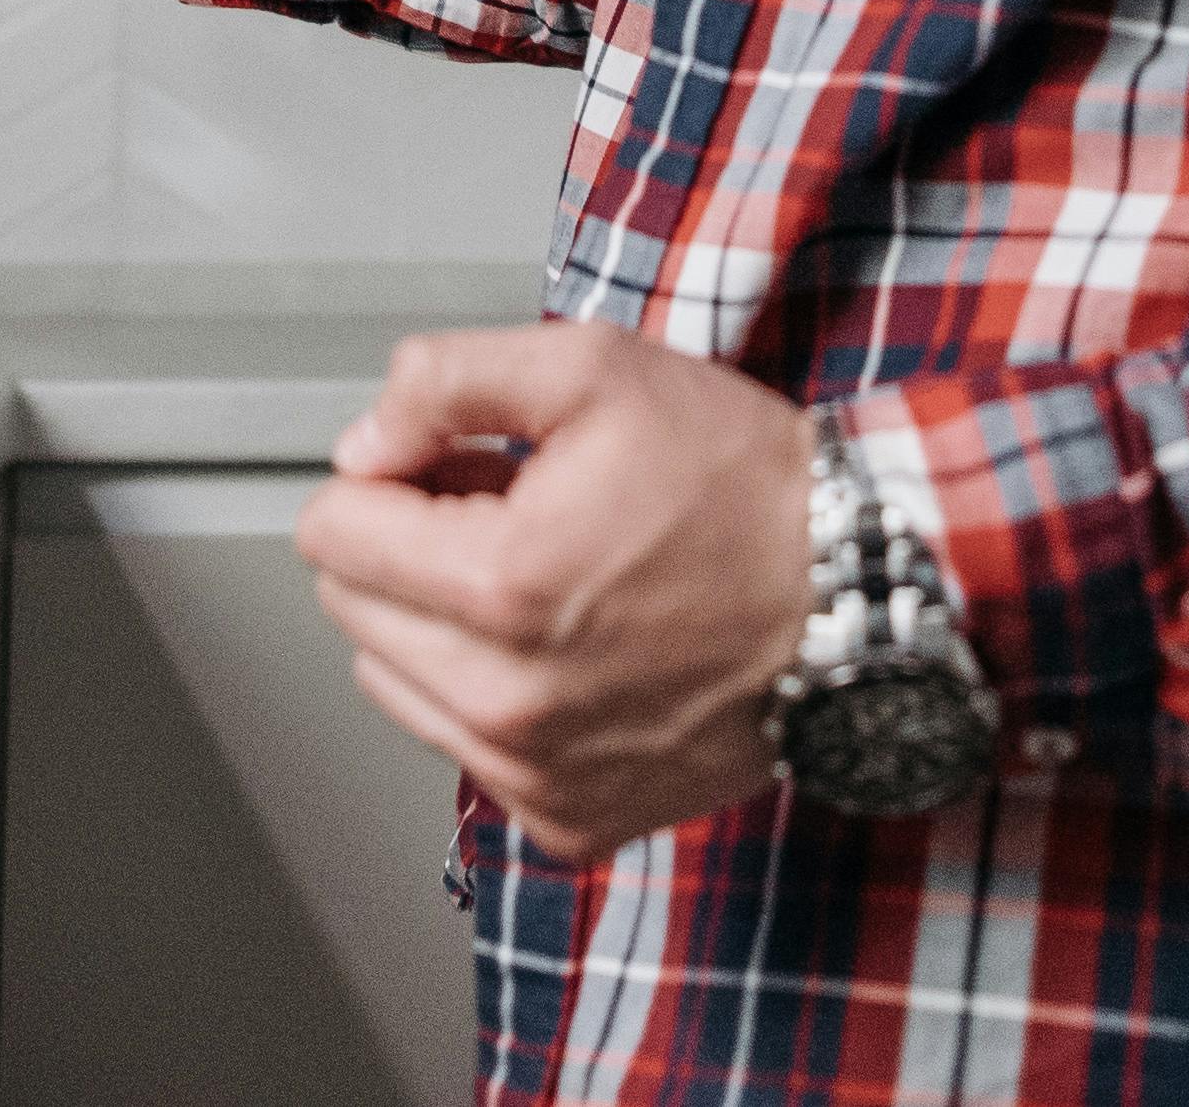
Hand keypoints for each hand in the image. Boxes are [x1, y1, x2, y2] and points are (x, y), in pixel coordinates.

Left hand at [296, 322, 813, 861]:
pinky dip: (496, 697)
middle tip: (511, 513)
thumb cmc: (744, 487)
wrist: (857, 599)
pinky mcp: (570, 818)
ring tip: (547, 580)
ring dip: (443, 627)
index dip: (388, 476)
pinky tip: (573, 649)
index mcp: (502, 587)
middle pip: (352, 607)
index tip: (452, 467)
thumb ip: (445, 382)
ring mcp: (537, 774)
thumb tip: (364, 441)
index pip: (331, 532)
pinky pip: (467, 750)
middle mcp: (509, 701)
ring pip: (397, 682)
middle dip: (411, 547)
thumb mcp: (595, 369)